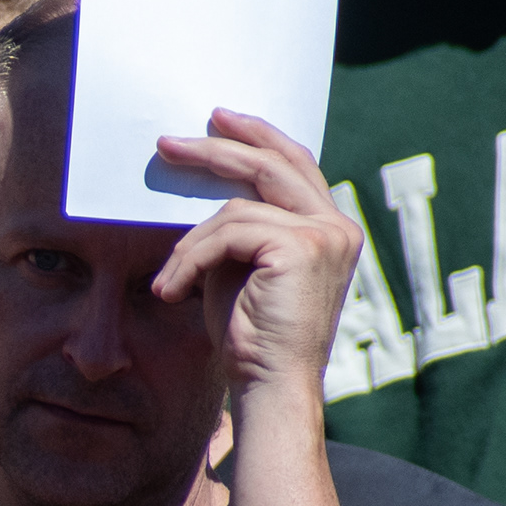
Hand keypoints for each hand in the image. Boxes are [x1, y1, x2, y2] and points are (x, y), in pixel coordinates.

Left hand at [150, 109, 364, 408]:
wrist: (268, 384)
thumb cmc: (250, 333)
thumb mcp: (243, 265)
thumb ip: (240, 223)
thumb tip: (205, 181)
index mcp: (331, 227)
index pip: (295, 165)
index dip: (258, 138)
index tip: (218, 120)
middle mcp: (337, 226)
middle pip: (272, 165)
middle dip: (217, 149)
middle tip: (169, 143)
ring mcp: (324, 235)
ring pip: (237, 207)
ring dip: (190, 243)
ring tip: (168, 280)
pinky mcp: (301, 248)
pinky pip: (227, 232)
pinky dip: (191, 259)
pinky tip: (174, 289)